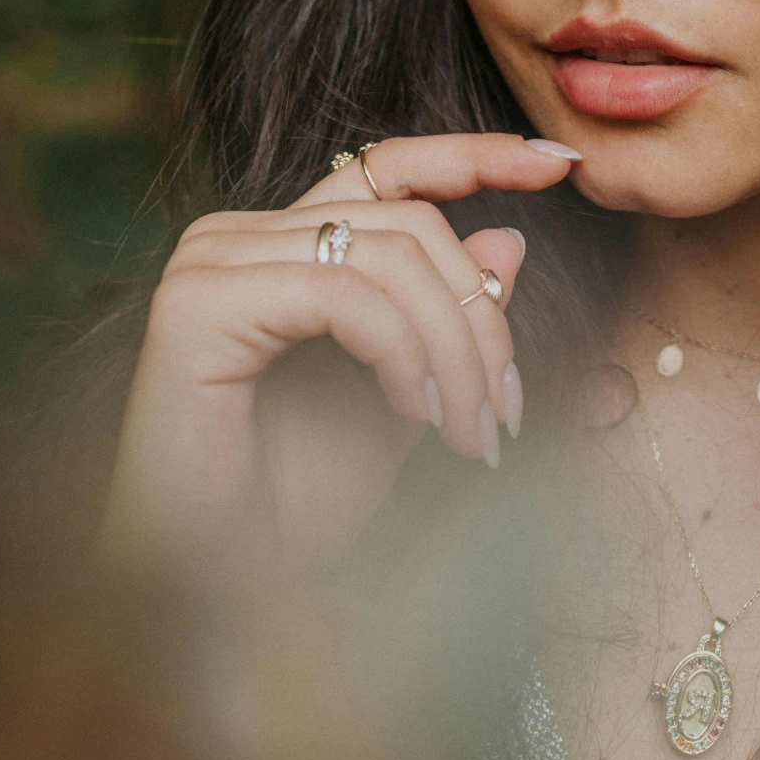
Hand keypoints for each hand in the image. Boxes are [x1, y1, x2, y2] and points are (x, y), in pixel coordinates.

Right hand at [100, 134, 577, 576]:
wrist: (217, 604)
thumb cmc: (294, 512)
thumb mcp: (404, 400)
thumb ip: (446, 321)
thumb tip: (510, 240)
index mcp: (280, 247)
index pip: (388, 168)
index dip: (476, 154)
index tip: (559, 163)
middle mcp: (237, 237)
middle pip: (411, 223)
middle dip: (481, 318)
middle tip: (506, 415)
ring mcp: (213, 263)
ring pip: (390, 257)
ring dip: (455, 350)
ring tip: (470, 434)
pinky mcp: (199, 303)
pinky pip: (346, 294)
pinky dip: (403, 352)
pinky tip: (415, 415)